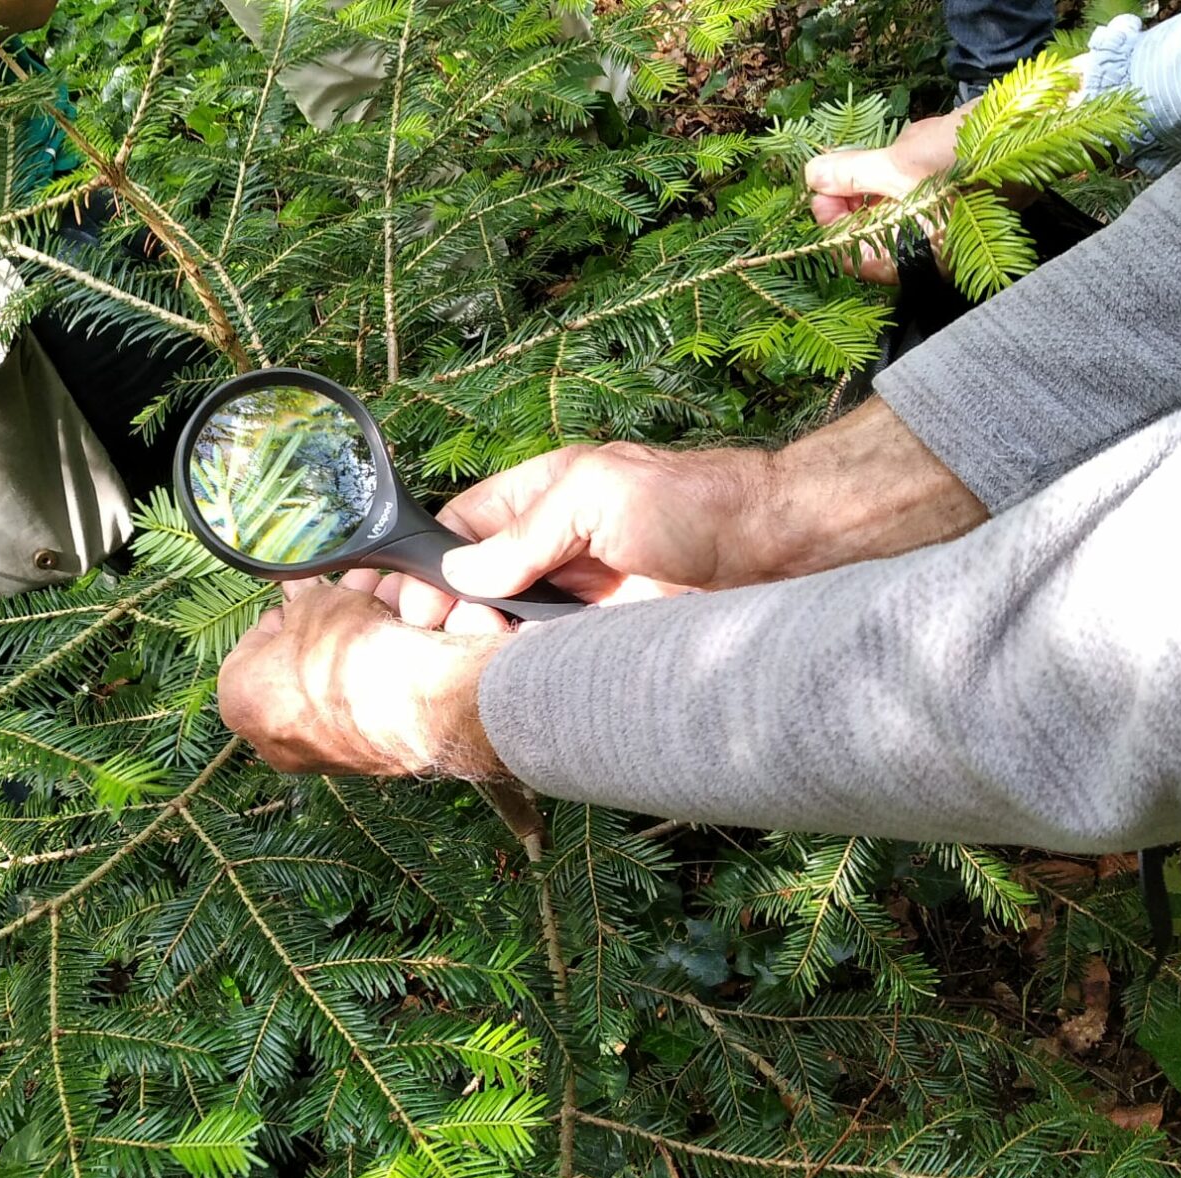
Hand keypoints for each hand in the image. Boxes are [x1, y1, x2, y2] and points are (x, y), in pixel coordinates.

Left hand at [219, 572, 506, 776]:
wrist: (408, 704)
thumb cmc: (343, 651)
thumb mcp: (317, 602)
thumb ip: (305, 596)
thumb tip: (302, 591)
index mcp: (240, 698)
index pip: (258, 640)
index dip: (290, 609)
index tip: (313, 591)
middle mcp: (271, 737)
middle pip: (302, 663)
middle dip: (332, 622)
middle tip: (356, 591)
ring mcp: (320, 755)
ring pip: (339, 682)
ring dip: (363, 638)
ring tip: (393, 600)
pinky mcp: (364, 762)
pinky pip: (367, 705)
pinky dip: (382, 671)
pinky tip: (407, 632)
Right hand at [385, 442, 775, 633]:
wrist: (771, 551)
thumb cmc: (690, 503)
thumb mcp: (595, 496)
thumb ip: (523, 535)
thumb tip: (459, 573)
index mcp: (537, 499)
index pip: (455, 533)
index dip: (426, 569)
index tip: (409, 606)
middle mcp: (547, 549)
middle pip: (467, 588)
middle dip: (445, 614)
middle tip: (445, 636)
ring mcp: (570, 598)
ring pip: (498, 629)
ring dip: (481, 647)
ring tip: (484, 655)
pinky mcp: (594, 640)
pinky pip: (539, 659)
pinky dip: (519, 671)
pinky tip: (511, 678)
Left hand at [802, 108, 970, 283]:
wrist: (1036, 127)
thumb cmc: (967, 156)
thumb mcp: (897, 163)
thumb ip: (848, 174)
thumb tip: (811, 176)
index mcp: (915, 258)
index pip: (850, 255)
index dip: (828, 220)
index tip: (820, 185)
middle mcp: (930, 254)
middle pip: (869, 232)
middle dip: (854, 194)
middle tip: (842, 162)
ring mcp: (946, 230)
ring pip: (893, 209)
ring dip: (883, 176)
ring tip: (892, 148)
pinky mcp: (960, 205)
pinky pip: (919, 194)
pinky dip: (910, 171)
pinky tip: (920, 144)